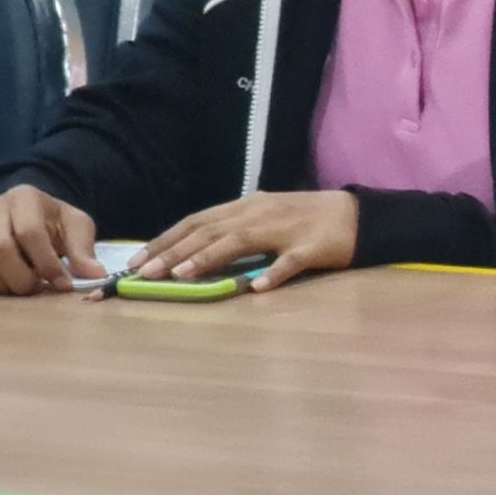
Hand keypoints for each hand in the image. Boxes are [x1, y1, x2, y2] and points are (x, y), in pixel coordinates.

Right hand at [0, 185, 104, 294]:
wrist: (25, 213)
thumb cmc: (53, 221)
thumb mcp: (76, 226)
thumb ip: (83, 248)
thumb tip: (95, 274)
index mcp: (23, 199)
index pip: (30, 233)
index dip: (47, 263)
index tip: (62, 284)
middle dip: (21, 277)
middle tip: (37, 288)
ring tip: (21, 288)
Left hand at [135, 190, 357, 291]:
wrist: (358, 214)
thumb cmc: (308, 218)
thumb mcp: (266, 217)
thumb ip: (235, 230)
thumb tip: (195, 250)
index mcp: (247, 207)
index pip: (197, 221)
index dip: (166, 239)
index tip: (137, 261)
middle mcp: (260, 214)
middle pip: (210, 231)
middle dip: (174, 251)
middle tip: (145, 273)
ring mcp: (286, 230)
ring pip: (240, 242)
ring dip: (208, 258)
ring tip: (181, 276)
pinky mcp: (312, 248)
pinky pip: (290, 262)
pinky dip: (273, 273)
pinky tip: (256, 288)